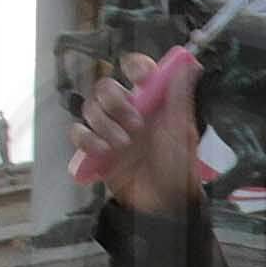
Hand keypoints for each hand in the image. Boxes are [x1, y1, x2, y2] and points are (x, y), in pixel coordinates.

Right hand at [73, 49, 203, 213]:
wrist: (164, 202)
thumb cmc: (178, 166)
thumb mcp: (183, 130)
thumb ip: (180, 96)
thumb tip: (188, 64)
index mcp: (150, 100)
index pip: (136, 69)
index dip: (134, 67)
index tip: (140, 77)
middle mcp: (128, 109)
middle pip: (105, 86)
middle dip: (116, 102)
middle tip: (135, 125)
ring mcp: (110, 128)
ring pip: (90, 107)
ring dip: (104, 123)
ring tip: (124, 144)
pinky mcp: (95, 148)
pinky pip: (77, 132)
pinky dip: (87, 139)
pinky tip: (104, 150)